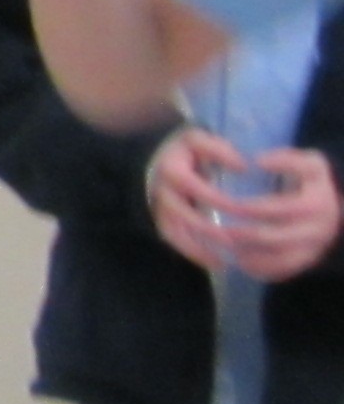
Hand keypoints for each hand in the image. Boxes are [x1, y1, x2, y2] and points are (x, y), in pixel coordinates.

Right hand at [150, 127, 254, 270]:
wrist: (156, 159)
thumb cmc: (184, 151)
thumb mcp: (198, 139)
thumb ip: (219, 149)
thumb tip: (244, 167)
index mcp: (173, 171)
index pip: (200, 190)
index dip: (223, 202)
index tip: (247, 210)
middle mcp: (162, 192)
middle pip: (188, 217)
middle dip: (214, 231)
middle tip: (240, 241)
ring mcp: (159, 209)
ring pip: (178, 234)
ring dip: (202, 248)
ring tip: (228, 259)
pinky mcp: (161, 221)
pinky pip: (175, 242)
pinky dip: (194, 254)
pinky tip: (217, 263)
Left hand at [229, 147, 343, 280]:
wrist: (332, 209)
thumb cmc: (311, 182)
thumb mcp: (310, 163)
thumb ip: (288, 159)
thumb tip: (259, 162)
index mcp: (318, 202)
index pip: (280, 207)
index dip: (252, 206)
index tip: (229, 204)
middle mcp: (320, 229)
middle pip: (275, 236)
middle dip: (244, 232)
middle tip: (220, 228)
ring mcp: (315, 249)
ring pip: (277, 258)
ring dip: (249, 253)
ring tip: (226, 244)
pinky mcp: (307, 262)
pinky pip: (282, 271)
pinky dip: (260, 267)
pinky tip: (240, 260)